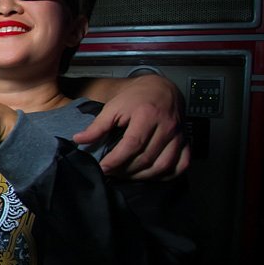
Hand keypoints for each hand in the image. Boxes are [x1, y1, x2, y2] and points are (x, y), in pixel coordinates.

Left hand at [74, 74, 189, 177]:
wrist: (160, 88)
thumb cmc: (135, 98)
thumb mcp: (113, 107)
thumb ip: (97, 126)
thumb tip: (78, 140)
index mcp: (147, 115)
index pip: (132, 144)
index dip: (116, 160)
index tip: (103, 168)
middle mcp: (166, 126)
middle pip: (147, 158)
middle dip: (126, 170)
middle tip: (112, 173)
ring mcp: (179, 135)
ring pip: (164, 165)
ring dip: (144, 176)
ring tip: (127, 175)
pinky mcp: (185, 141)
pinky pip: (182, 164)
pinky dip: (168, 175)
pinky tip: (151, 175)